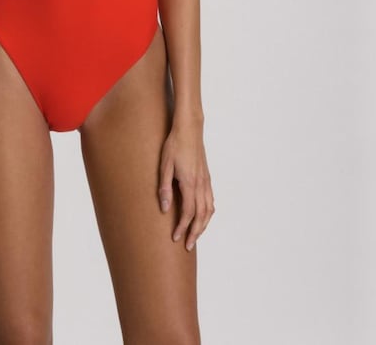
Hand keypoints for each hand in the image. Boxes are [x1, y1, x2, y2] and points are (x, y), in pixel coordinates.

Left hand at [158, 123, 214, 250]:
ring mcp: (206, 181)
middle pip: (201, 216)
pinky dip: (209, 213)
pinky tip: (204, 217)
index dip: (182, 227)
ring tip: (195, 236)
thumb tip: (164, 208)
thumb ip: (164, 188)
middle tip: (188, 246)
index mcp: (189, 183)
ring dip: (203, 225)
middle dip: (195, 233)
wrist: (189, 129)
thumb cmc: (174, 145)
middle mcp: (201, 184)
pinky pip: (211, 200)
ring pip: (209, 210)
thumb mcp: (164, 165)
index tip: (175, 238)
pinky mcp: (207, 177)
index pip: (188, 213)